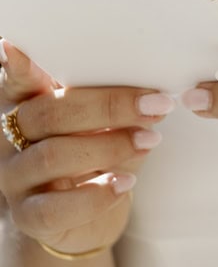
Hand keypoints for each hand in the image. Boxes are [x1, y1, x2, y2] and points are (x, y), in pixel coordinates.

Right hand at [0, 40, 173, 254]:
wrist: (84, 219)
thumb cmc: (96, 154)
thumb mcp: (103, 122)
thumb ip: (111, 102)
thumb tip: (153, 90)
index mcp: (27, 103)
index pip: (18, 80)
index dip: (18, 66)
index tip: (15, 47)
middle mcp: (11, 137)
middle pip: (49, 114)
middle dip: (108, 107)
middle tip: (154, 105)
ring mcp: (16, 177)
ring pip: (52, 156)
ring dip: (109, 146)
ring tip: (148, 140)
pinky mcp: (28, 216)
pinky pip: (55, 207)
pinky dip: (95, 194)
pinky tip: (125, 183)